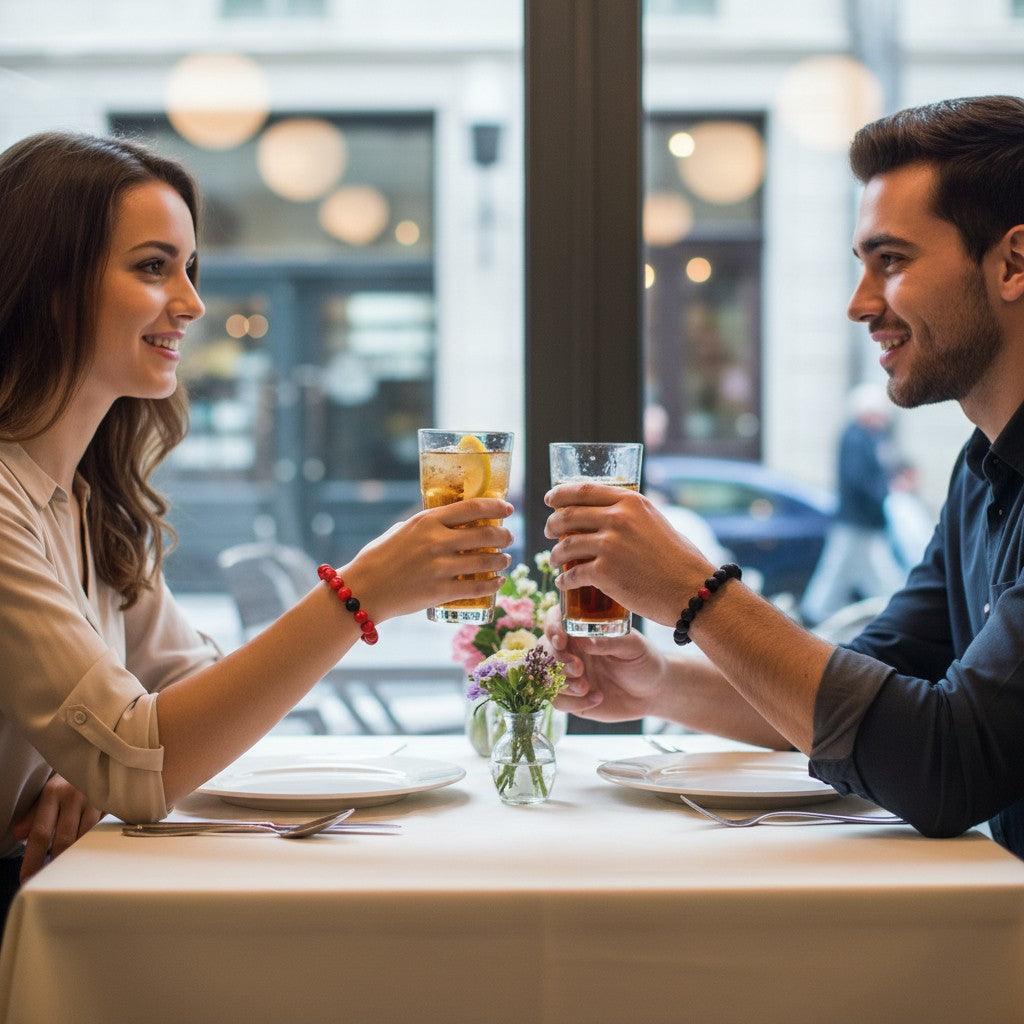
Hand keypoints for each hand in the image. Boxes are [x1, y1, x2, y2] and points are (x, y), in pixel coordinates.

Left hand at [11, 774, 102, 882]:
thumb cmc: (70, 779)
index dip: (32, 859)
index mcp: (52, 792)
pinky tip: (88, 851)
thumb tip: (19, 835)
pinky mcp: (111, 804)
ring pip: (84, 838)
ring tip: (68, 868)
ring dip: (75, 856)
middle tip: (49, 878)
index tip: (27, 877)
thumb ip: (33, 814)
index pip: (39, 833)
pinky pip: (101, 830)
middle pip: (63, 839)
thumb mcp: (48, 792)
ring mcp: (94, 800)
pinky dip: (93, 843)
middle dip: (55, 863)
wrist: (101, 757)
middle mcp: (74, 796)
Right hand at [347, 497, 513, 620]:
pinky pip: (477, 587)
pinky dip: (493, 584)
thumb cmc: (380, 557)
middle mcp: (437, 542)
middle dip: (504, 535)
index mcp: (427, 521)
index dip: (496, 506)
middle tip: (509, 537)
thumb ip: (428, 525)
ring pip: (486, 561)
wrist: (363, 589)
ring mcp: (440, 568)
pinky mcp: (440, 592)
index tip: (508, 508)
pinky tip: (498, 581)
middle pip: (485, 534)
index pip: (472, 507)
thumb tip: (452, 521)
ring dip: (502, 560)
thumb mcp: (403, 530)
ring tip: (506, 560)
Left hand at [544, 483, 713, 625]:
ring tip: (554, 560)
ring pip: (566, 546)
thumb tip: (610, 515)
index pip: (584, 490)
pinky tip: (562, 583)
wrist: (692, 591)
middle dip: (552, 524)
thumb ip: (633, 516)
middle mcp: (617, 519)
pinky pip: (573, 574)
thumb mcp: (656, 523)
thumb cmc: (681, 561)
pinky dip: (564, 580)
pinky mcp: (604, 573)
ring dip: (555, 554)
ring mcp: (609, 545)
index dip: (561, 493)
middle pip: (568, 516)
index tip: (550, 499)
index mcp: (630, 502)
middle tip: (549, 532)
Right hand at [544, 607, 668, 720]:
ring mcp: (569, 674)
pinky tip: (596, 698)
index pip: (555, 620)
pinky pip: (558, 701)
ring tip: (586, 687)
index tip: (562, 639)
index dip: (552, 627)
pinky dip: (573, 702)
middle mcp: (571, 650)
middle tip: (579, 667)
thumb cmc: (643, 660)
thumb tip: (585, 640)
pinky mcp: (571, 698)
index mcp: (582, 630)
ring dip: (563, 683)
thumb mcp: (632, 646)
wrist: (653, 691)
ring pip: (546, 677)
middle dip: (558, 659)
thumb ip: (609, 641)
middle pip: (545, 649)